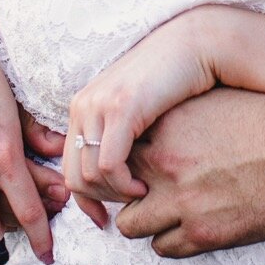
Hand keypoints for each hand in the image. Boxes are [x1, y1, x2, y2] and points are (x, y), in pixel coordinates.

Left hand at [62, 12, 221, 215]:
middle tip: (129, 207)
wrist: (195, 45)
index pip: (68, 167)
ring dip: (115, 195)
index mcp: (83, 107)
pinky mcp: (121, 108)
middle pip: (72, 175)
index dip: (84, 200)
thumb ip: (120, 137)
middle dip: (100, 201)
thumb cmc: (175, 81)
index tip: (105, 219)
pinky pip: (109, 164)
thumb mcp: (138, 111)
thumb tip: (115, 176)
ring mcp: (99, 105)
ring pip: (88, 175)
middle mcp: (83, 105)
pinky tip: (143, 186)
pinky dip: (123, 185)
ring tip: (142, 194)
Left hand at [115, 86, 264, 257]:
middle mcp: (166, 164)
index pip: (120, 147)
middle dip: (129, 189)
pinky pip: (163, 248)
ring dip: (146, 218)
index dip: (128, 156)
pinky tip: (189, 226)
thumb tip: (153, 125)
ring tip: (165, 211)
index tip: (139, 159)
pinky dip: (171, 240)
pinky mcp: (203, 234)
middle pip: (117, 186)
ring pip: (131, 224)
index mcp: (168, 125)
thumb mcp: (214, 102)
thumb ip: (178, 117)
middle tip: (147, 188)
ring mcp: (182, 202)